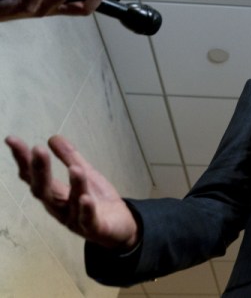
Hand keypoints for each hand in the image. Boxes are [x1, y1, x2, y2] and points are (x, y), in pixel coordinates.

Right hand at [5, 135, 139, 249]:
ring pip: (70, 203)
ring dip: (74, 186)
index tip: (12, 140)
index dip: (23, 160)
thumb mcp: (86, 174)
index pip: (34, 176)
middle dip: (40, 171)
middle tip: (37, 150)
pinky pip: (88, 220)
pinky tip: (86, 199)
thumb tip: (52, 137)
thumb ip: (70, 158)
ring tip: (75, 168)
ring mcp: (75, 219)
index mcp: (55, 194)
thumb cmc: (97, 201)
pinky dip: (86, 210)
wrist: (121, 227)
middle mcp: (59, 208)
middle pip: (45, 191)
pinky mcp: (94, 228)